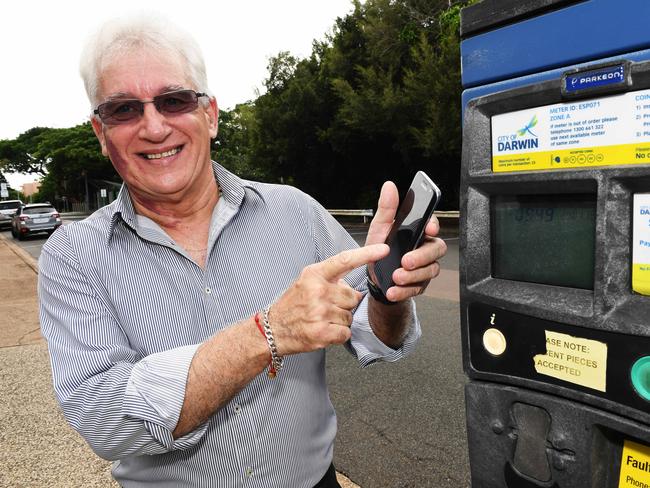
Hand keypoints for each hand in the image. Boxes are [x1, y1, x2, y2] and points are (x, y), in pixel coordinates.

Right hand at [269, 244, 388, 354]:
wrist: (273, 329)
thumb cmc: (292, 305)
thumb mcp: (306, 282)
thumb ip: (330, 279)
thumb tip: (352, 286)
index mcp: (314, 275)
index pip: (345, 260)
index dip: (366, 254)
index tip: (383, 249)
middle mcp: (318, 291)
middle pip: (352, 296)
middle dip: (344, 303)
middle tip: (325, 306)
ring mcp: (320, 312)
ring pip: (349, 316)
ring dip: (340, 320)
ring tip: (321, 318)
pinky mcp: (322, 332)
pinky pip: (346, 332)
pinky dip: (338, 334)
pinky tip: (324, 330)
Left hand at [366, 181, 446, 302]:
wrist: (374, 277)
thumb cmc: (380, 249)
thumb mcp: (379, 228)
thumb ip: (387, 209)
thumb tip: (389, 187)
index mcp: (417, 232)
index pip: (432, 225)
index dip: (434, 225)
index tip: (429, 229)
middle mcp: (424, 248)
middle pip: (436, 249)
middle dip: (422, 256)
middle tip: (406, 261)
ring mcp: (425, 267)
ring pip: (430, 270)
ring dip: (413, 276)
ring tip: (396, 277)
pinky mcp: (420, 284)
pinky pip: (418, 288)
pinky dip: (405, 290)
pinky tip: (393, 290)